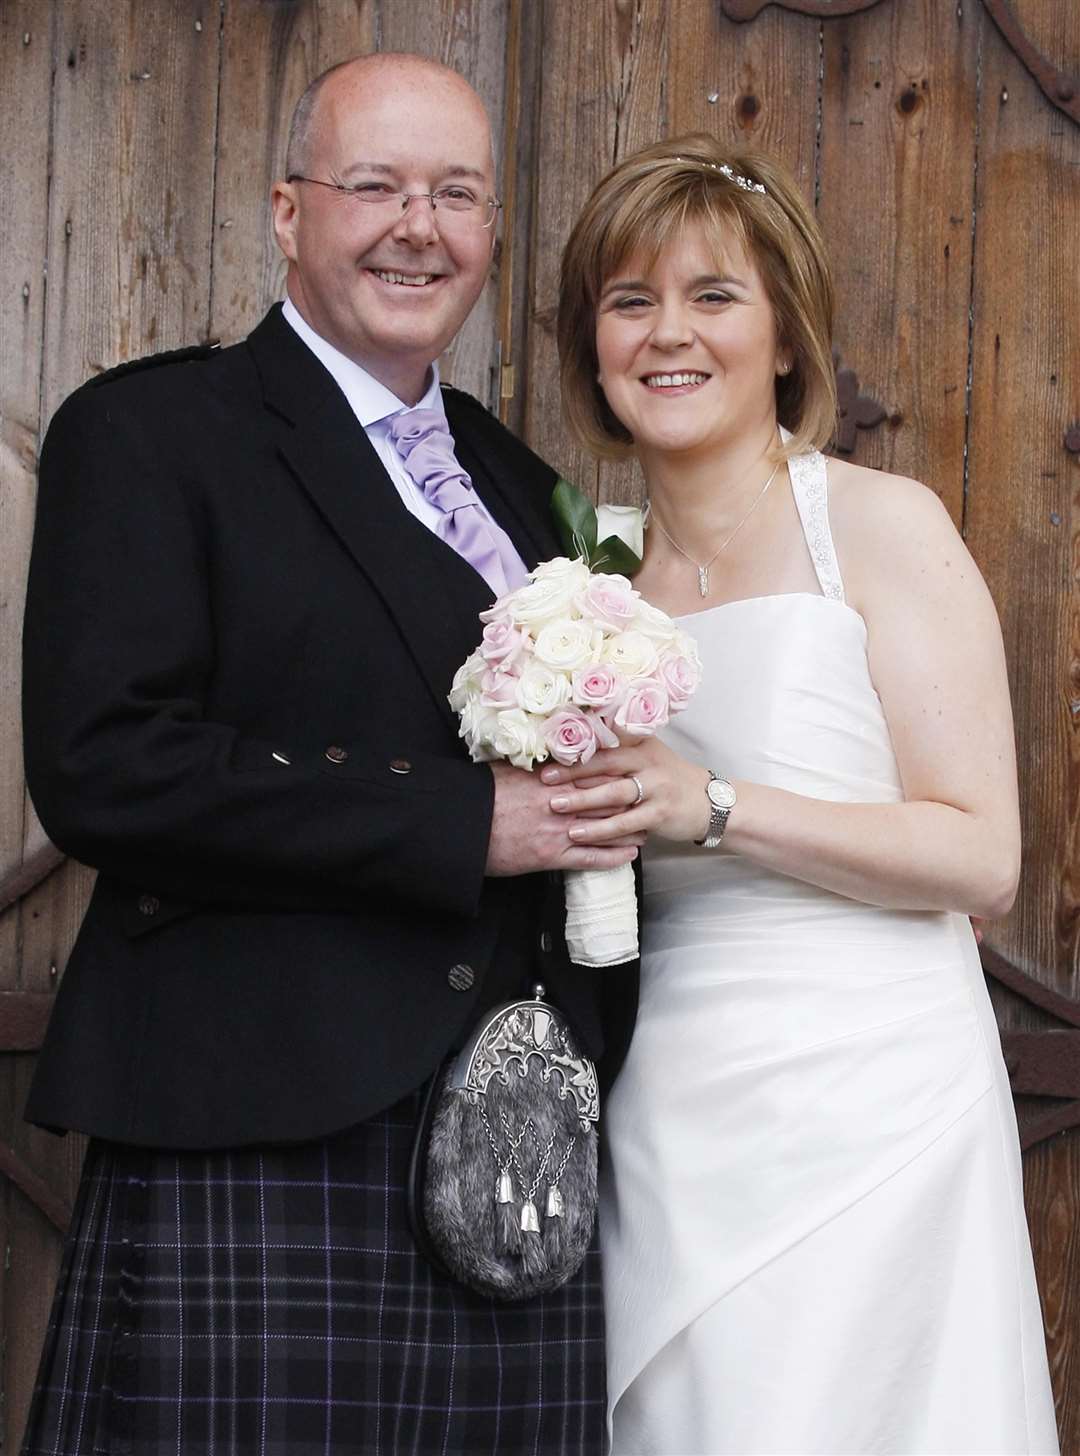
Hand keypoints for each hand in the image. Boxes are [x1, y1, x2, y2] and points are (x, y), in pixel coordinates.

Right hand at [485, 761, 644, 875]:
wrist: (462, 826)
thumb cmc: (480, 796)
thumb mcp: (507, 772)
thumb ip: (532, 766)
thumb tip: (545, 758)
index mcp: (551, 780)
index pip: (594, 773)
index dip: (618, 773)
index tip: (634, 772)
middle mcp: (561, 803)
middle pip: (607, 799)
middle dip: (632, 800)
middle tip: (650, 799)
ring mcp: (559, 830)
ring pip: (606, 828)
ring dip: (630, 828)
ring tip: (648, 827)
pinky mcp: (551, 856)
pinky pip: (590, 858)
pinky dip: (613, 857)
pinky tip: (629, 855)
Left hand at [540, 736, 713, 845]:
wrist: (710, 803)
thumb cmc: (671, 781)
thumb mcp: (649, 757)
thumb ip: (620, 752)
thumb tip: (577, 750)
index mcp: (641, 744)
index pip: (604, 743)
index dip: (576, 750)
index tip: (548, 755)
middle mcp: (648, 761)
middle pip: (605, 763)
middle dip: (572, 772)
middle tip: (544, 780)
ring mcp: (656, 787)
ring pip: (613, 793)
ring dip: (582, 800)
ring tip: (555, 806)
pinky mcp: (660, 812)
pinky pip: (625, 822)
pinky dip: (600, 828)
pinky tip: (579, 832)